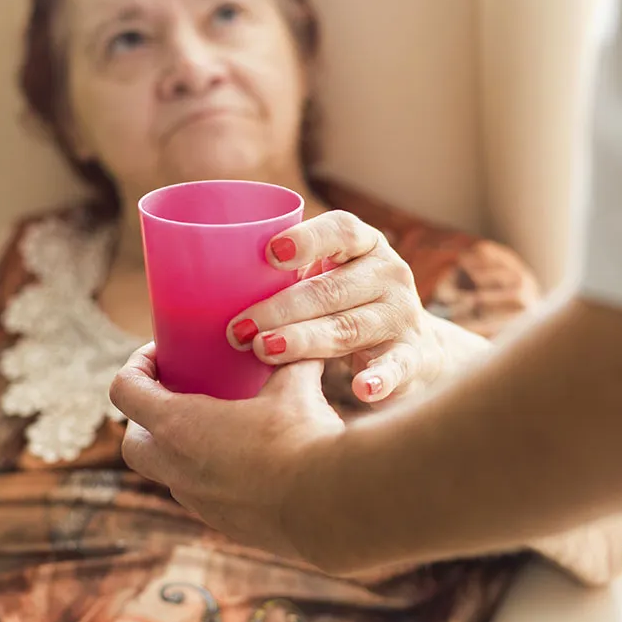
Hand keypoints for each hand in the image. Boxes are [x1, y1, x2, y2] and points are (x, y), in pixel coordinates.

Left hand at [111, 343, 343, 560]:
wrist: (331, 505)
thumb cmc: (304, 438)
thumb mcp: (295, 384)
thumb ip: (288, 356)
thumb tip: (298, 338)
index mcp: (179, 427)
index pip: (125, 391)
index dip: (135, 367)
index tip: (161, 356)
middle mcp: (177, 469)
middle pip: (133, 444)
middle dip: (145, 420)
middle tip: (178, 397)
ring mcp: (199, 503)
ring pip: (168, 475)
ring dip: (180, 451)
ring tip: (218, 428)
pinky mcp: (226, 525)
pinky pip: (203, 497)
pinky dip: (212, 476)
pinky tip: (249, 461)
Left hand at [226, 211, 445, 402]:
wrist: (415, 347)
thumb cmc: (346, 305)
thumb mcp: (328, 279)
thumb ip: (288, 277)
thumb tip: (207, 287)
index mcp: (364, 246)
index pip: (341, 230)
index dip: (308, 240)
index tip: (270, 254)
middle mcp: (388, 275)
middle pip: (332, 289)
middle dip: (281, 308)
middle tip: (238, 328)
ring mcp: (401, 316)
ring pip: (349, 327)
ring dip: (305, 340)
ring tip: (265, 350)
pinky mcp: (411, 357)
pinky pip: (395, 368)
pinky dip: (379, 379)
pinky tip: (361, 390)